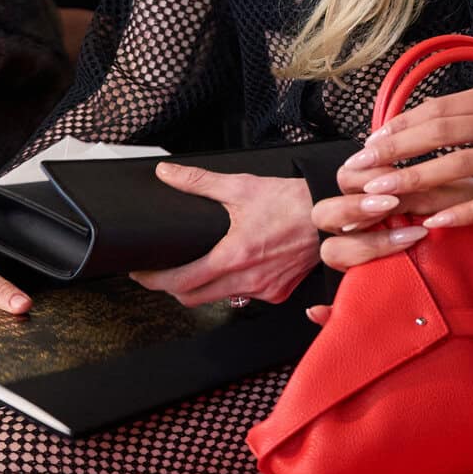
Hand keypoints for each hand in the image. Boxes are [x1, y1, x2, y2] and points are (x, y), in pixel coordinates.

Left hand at [130, 166, 319, 306]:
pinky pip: (247, 297)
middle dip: (172, 289)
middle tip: (163, 274)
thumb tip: (168, 174)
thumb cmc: (292, 201)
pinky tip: (236, 270)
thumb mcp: (241, 187)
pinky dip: (234, 287)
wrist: (330, 213)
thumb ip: (199, 182)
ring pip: (219, 299)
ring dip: (203, 289)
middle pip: (193, 299)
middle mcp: (248, 279)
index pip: (180, 282)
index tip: (142, 274)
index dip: (154, 281)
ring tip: (197, 270)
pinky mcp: (280, 292)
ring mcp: (265, 289)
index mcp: (233, 256)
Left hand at [314, 82, 472, 269]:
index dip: (401, 125)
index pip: (440, 108)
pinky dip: (464, 212)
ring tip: (381, 194)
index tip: (372, 140)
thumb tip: (448, 112)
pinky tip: (436, 223)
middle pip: (438, 133)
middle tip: (361, 168)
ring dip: (414, 180)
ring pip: (457, 167)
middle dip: (394, 151)